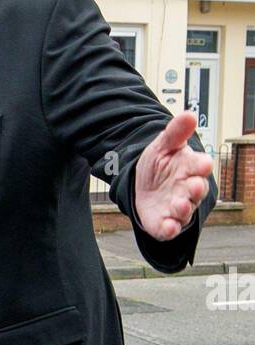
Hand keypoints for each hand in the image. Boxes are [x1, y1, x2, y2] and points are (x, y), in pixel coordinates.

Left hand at [133, 109, 213, 240]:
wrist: (141, 185)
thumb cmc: (159, 165)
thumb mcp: (163, 145)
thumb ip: (175, 133)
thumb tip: (189, 115)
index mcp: (190, 168)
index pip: (200, 166)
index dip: (202, 165)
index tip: (204, 163)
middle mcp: (187, 189)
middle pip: (196, 190)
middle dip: (195, 189)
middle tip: (193, 186)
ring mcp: (177, 207)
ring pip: (185, 210)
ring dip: (184, 209)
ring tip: (180, 205)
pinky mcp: (165, 223)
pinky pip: (170, 229)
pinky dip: (170, 230)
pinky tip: (169, 228)